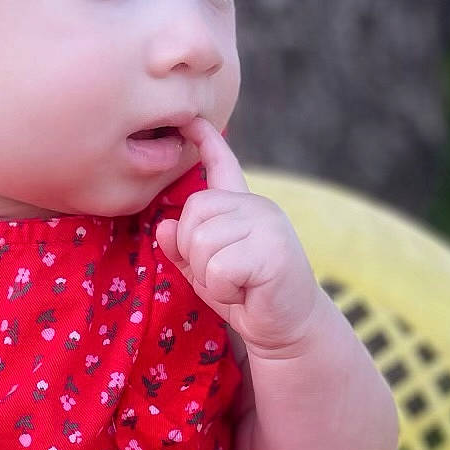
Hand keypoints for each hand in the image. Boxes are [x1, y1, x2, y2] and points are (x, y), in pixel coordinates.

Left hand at [153, 119, 321, 356]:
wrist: (287, 328)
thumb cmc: (246, 296)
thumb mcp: (205, 271)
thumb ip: (183, 247)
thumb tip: (163, 227)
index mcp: (241, 206)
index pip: (222, 166)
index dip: (206, 142)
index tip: (191, 121)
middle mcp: (256, 206)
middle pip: (192, 214)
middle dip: (194, 252)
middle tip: (225, 274)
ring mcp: (267, 224)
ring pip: (201, 243)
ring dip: (209, 275)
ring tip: (238, 284)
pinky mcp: (272, 251)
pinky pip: (218, 268)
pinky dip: (223, 289)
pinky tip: (246, 293)